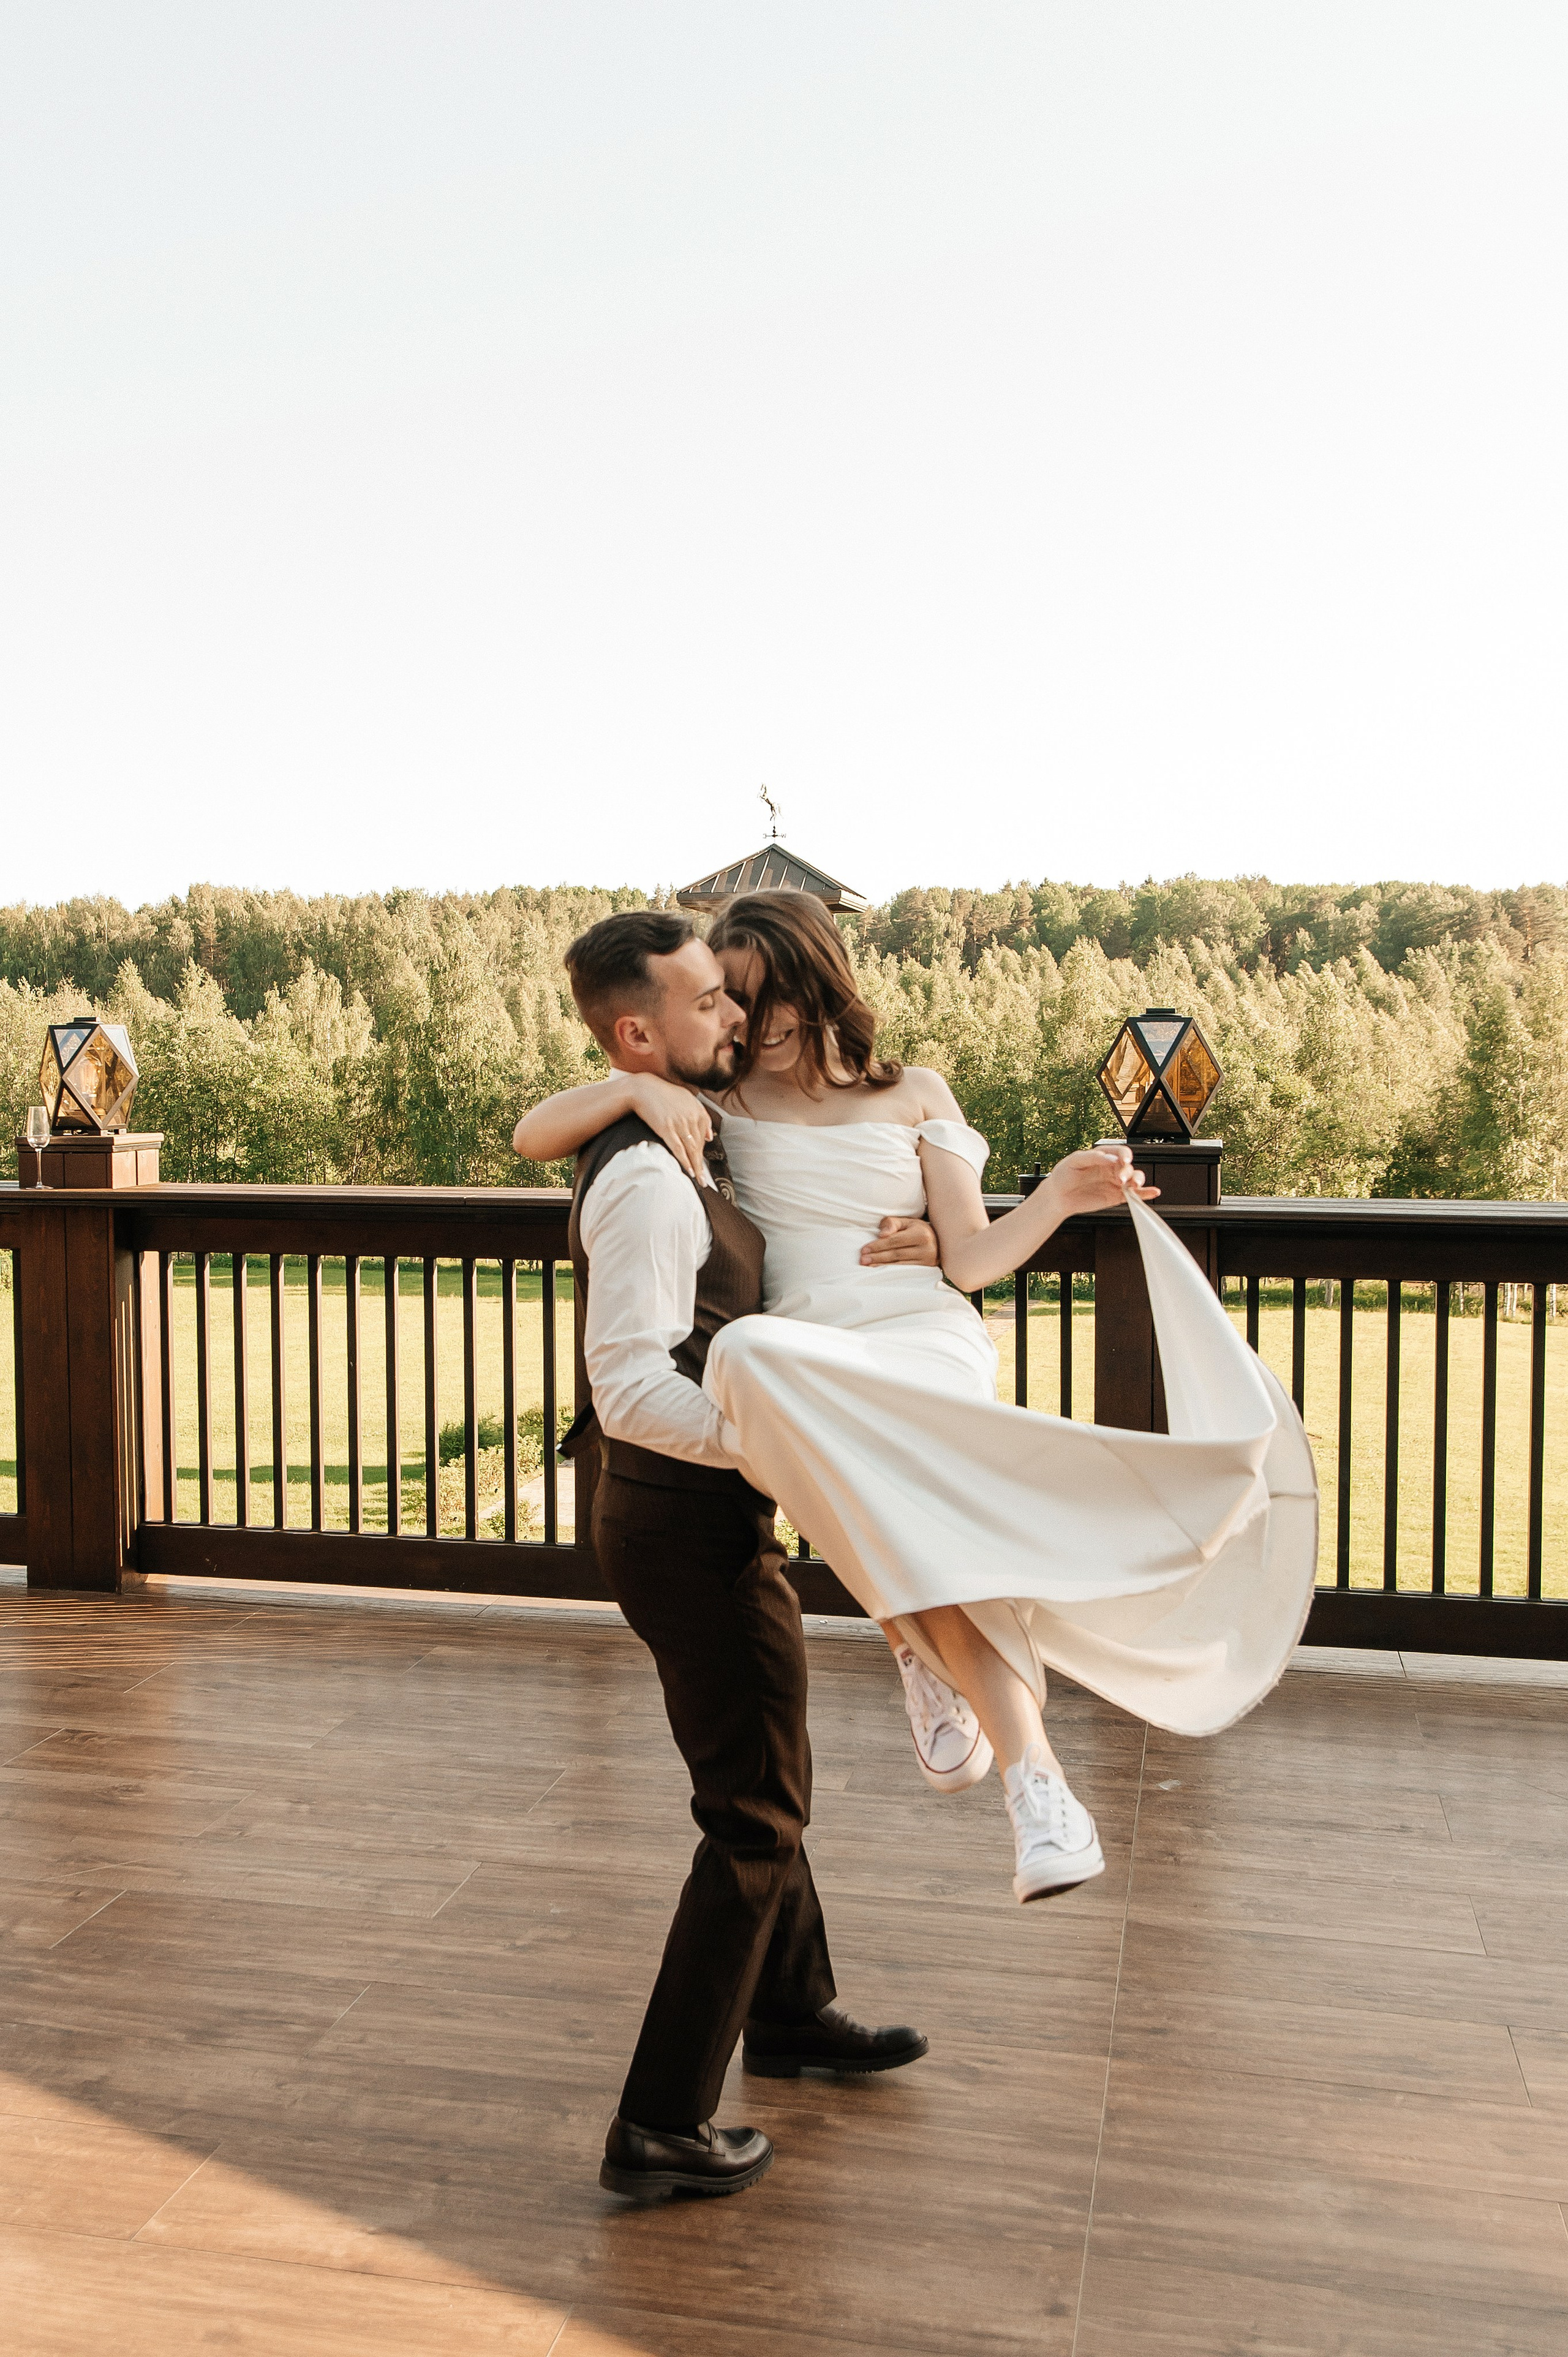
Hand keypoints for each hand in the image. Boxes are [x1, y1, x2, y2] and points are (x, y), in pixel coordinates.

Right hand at [627, 1073, 713, 1179]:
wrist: (644, 1089)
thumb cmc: (664, 1094)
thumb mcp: (687, 1099)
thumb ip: (701, 1115)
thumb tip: (709, 1136)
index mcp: (698, 1110)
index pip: (704, 1136)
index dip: (703, 1152)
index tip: (703, 1164)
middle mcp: (691, 1117)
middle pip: (699, 1146)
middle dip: (701, 1164)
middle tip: (704, 1180)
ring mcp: (679, 1124)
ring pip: (691, 1150)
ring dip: (696, 1167)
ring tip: (699, 1180)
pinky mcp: (666, 1129)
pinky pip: (678, 1149)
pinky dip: (685, 1161)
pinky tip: (689, 1171)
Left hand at [859, 1214, 941, 1267]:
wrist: (940, 1242)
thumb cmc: (917, 1230)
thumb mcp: (907, 1222)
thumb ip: (892, 1223)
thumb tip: (881, 1235)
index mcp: (921, 1234)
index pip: (895, 1241)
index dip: (878, 1246)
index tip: (864, 1250)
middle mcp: (926, 1248)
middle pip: (896, 1254)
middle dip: (877, 1257)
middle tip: (863, 1260)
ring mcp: (927, 1261)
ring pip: (900, 1265)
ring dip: (882, 1266)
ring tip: (868, 1267)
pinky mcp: (926, 1270)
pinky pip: (905, 1272)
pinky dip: (892, 1272)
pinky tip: (881, 1272)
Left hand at [1044, 1144, 1159, 1218]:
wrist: (1058, 1196)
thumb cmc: (1064, 1175)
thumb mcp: (1075, 1161)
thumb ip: (1093, 1157)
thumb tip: (1110, 1158)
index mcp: (1104, 1157)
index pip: (1120, 1152)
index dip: (1125, 1155)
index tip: (1124, 1161)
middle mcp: (1112, 1169)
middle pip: (1129, 1167)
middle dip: (1129, 1172)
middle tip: (1120, 1179)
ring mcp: (1115, 1183)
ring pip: (1134, 1180)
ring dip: (1138, 1181)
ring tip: (1134, 1186)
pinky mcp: (1116, 1197)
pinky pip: (1133, 1195)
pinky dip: (1145, 1194)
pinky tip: (1153, 1192)